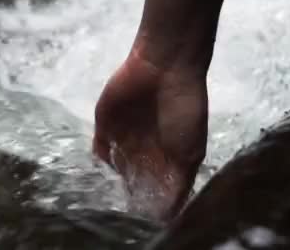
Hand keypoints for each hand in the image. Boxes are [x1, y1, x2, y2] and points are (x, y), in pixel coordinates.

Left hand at [93, 53, 207, 220]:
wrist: (163, 69)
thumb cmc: (183, 109)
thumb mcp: (190, 151)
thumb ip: (180, 183)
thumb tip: (170, 215)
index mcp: (167, 155)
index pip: (157, 187)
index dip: (153, 203)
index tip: (147, 220)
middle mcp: (145, 150)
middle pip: (135, 181)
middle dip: (131, 196)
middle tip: (125, 214)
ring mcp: (124, 138)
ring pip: (116, 169)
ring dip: (113, 183)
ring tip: (110, 202)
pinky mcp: (104, 127)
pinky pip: (99, 151)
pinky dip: (100, 165)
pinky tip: (101, 179)